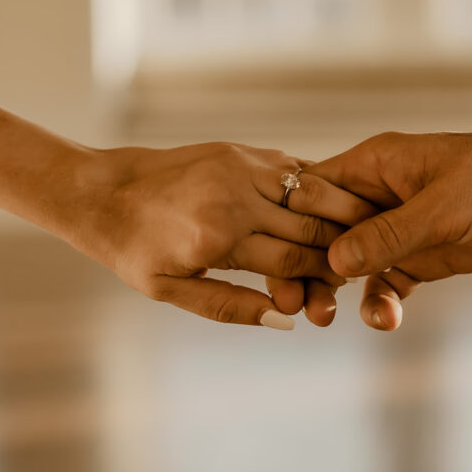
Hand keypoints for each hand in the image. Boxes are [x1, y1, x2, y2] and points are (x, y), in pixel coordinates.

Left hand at [60, 142, 375, 327]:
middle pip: (311, 225)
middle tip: (367, 262)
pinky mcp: (241, 150)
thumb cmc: (134, 249)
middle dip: (341, 248)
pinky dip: (318, 189)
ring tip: (364, 232)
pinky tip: (335, 204)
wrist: (104, 191)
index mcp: (218, 235)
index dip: (324, 278)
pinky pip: (294, 170)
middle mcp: (234, 195)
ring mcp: (240, 165)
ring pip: (312, 192)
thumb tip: (286, 320)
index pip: (293, 259)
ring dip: (341, 214)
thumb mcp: (171, 291)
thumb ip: (230, 306)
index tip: (344, 291)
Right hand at [307, 128, 471, 330]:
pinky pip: (385, 284)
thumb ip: (389, 234)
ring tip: (326, 319)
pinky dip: (379, 303)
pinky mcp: (420, 257)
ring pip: (348, 265)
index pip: (312, 195)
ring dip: (335, 292)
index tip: (279, 268)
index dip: (290, 229)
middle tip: (295, 307)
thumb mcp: (444, 206)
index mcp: (372, 166)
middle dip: (306, 270)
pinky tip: (385, 321)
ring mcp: (396, 228)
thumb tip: (334, 262)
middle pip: (322, 235)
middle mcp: (375, 196)